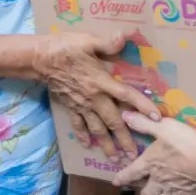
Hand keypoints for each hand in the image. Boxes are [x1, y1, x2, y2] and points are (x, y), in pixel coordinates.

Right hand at [33, 30, 160, 160]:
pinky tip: (88, 145)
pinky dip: (83, 135)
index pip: (126, 95)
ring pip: (97, 128)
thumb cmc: (65, 47)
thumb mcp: (87, 40)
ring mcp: (81, 105)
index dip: (142, 105)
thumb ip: (106, 43)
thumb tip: (125, 36)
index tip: (156, 118)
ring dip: (106, 144)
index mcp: (101, 81)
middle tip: (134, 155)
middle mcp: (93, 97)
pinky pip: (78, 124)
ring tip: (115, 158)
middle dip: (124, 138)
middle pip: (113, 120)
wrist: (39, 59)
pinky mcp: (70, 106)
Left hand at [112, 113, 195, 194]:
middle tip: (146, 184)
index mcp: (150, 164)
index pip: (131, 173)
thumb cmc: (186, 143)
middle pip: (145, 193)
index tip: (116, 181)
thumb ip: (144, 123)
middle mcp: (158, 182)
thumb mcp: (164, 127)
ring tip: (163, 190)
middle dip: (143, 189)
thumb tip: (124, 116)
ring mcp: (173, 192)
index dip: (122, 177)